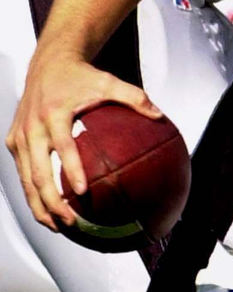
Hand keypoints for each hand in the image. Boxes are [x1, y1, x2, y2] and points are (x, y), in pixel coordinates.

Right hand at [5, 53, 160, 229]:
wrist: (47, 65)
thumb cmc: (81, 76)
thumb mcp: (109, 82)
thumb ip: (135, 98)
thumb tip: (160, 116)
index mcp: (53, 114)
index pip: (62, 146)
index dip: (71, 169)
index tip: (84, 190)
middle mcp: (32, 128)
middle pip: (37, 172)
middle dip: (51, 201)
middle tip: (71, 221)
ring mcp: (20, 137)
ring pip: (26, 179)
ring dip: (40, 205)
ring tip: (59, 226)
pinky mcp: (14, 142)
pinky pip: (23, 173)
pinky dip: (33, 194)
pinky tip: (49, 212)